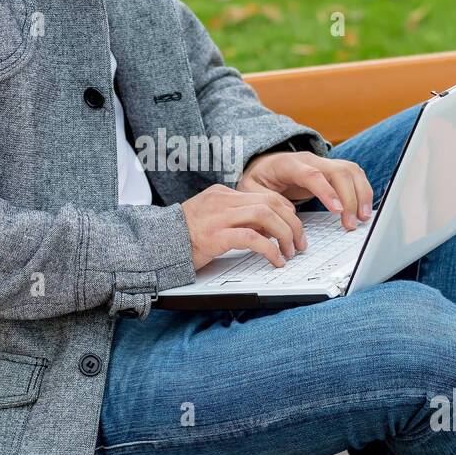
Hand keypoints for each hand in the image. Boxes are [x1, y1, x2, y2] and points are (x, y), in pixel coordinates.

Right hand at [180, 183, 308, 271]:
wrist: (156, 243)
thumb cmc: (182, 236)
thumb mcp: (212, 219)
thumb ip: (236, 218)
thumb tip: (265, 230)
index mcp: (222, 193)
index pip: (264, 194)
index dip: (285, 210)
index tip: (294, 224)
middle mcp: (222, 200)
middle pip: (270, 203)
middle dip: (291, 223)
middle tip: (299, 242)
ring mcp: (219, 217)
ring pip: (265, 215)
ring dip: (284, 234)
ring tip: (289, 252)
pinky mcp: (215, 236)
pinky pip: (252, 238)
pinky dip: (269, 250)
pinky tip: (275, 261)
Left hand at [235, 149, 373, 230]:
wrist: (264, 164)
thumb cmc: (258, 178)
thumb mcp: (249, 189)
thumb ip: (264, 198)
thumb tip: (288, 210)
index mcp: (288, 164)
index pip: (312, 174)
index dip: (327, 192)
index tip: (338, 210)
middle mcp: (310, 160)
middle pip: (338, 171)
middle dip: (350, 197)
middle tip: (352, 223)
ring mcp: (323, 163)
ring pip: (351, 171)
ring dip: (361, 194)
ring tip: (363, 218)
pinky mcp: (332, 170)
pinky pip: (353, 175)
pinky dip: (362, 191)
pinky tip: (364, 209)